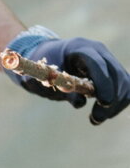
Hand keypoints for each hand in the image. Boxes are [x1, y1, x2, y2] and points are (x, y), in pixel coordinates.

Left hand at [8, 34, 129, 124]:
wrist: (51, 56)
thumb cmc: (45, 68)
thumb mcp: (45, 78)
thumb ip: (61, 88)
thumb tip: (80, 103)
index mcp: (80, 48)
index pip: (98, 63)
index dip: (103, 82)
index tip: (104, 102)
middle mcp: (99, 51)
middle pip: (115, 74)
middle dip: (111, 99)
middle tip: (96, 119)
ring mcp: (108, 60)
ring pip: (124, 82)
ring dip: (116, 103)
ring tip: (96, 118)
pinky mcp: (113, 71)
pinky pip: (125, 87)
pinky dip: (119, 102)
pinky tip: (105, 113)